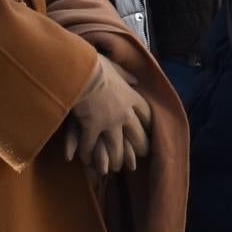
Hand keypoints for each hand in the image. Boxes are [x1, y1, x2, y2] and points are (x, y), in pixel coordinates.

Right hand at [63, 58, 151, 176]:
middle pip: (137, 135)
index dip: (149, 124)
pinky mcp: (92, 128)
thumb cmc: (95, 64)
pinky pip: (90, 146)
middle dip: (138, 149)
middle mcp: (124, 112)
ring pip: (116, 147)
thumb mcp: (116, 67)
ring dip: (115, 159)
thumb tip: (136, 79)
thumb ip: (126, 75)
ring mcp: (109, 122)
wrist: (80, 70)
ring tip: (114, 168)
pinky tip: (84, 160)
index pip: (146, 113)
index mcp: (131, 96)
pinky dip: (87, 154)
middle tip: (139, 159)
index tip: (151, 132)